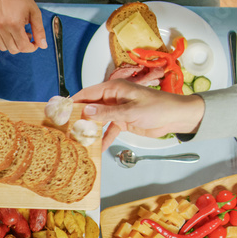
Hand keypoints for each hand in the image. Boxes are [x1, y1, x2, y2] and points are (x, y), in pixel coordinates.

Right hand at [0, 0, 46, 53]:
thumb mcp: (34, 12)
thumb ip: (39, 30)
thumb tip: (43, 45)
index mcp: (14, 24)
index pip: (23, 47)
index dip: (31, 48)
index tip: (34, 44)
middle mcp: (1, 28)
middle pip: (14, 49)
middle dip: (22, 45)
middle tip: (26, 34)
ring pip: (4, 48)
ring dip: (12, 44)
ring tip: (16, 32)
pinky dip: (3, 41)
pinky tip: (8, 32)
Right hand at [72, 80, 205, 149]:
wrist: (176, 117)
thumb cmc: (158, 107)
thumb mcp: (130, 110)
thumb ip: (107, 112)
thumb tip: (86, 111)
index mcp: (114, 89)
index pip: (88, 93)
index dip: (73, 101)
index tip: (60, 110)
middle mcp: (113, 98)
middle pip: (90, 107)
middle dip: (78, 117)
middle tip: (65, 128)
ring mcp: (117, 110)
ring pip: (97, 120)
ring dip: (89, 129)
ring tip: (77, 140)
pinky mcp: (122, 122)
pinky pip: (108, 131)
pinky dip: (103, 139)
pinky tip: (96, 148)